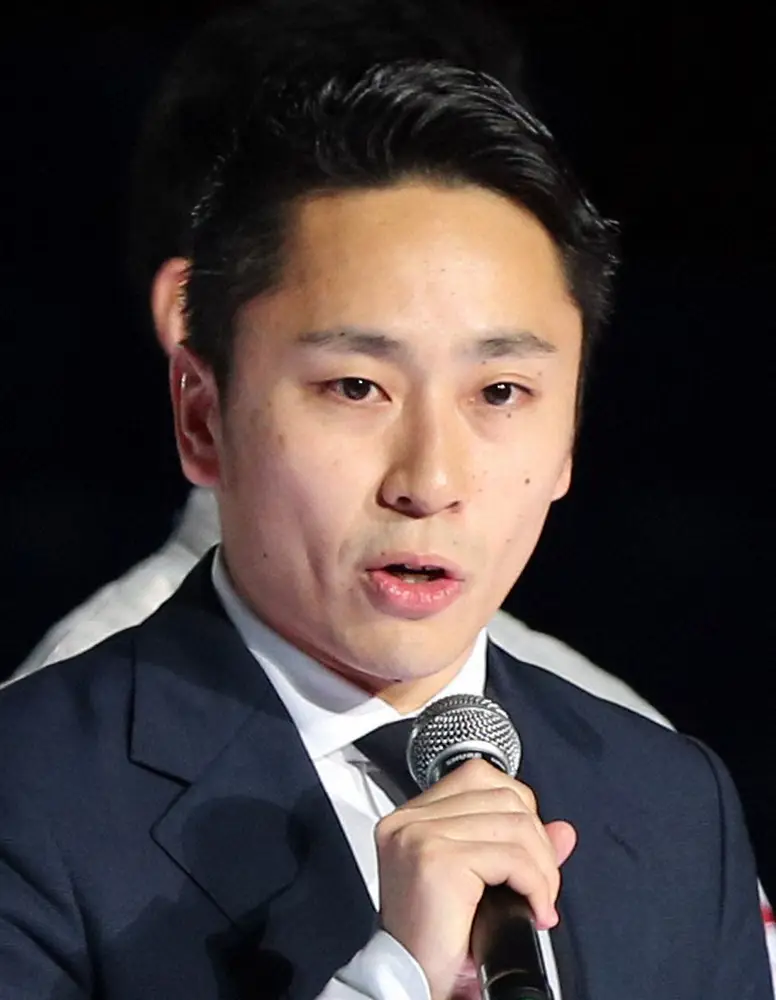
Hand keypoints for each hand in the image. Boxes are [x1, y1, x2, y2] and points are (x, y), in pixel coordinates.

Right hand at [375, 759, 576, 999]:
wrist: (407, 986)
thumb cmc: (435, 944)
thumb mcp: (481, 885)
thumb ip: (519, 849)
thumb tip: (564, 831)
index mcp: (411, 818)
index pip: (478, 776)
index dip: (518, 810)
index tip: (527, 853)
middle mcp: (409, 820)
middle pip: (504, 796)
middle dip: (538, 843)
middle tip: (541, 886)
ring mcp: (420, 834)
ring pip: (514, 824)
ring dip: (543, 868)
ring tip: (539, 901)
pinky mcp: (436, 859)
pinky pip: (512, 857)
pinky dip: (536, 885)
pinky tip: (535, 910)